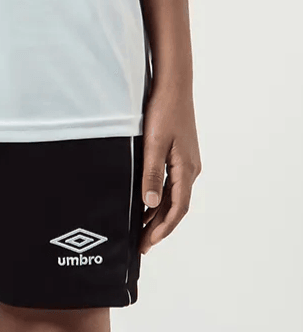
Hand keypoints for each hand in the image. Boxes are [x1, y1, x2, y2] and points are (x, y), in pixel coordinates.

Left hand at [140, 85, 201, 254]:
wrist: (173, 84)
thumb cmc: (164, 110)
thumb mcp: (154, 144)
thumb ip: (152, 175)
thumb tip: (152, 204)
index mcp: (186, 169)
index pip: (178, 208)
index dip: (163, 229)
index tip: (148, 243)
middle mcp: (190, 169)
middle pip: (176, 207)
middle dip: (159, 229)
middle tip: (141, 246)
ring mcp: (186, 163)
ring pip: (173, 198)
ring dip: (158, 217)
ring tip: (141, 232)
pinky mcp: (180, 157)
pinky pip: (171, 186)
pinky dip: (159, 201)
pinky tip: (145, 207)